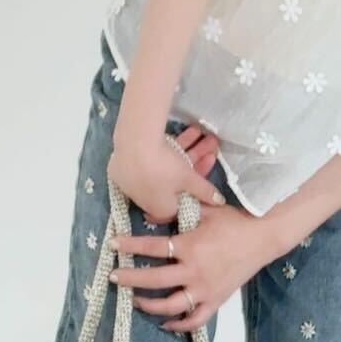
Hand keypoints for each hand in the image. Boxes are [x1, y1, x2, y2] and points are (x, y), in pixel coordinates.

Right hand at [107, 125, 224, 227]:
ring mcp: (131, 184)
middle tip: (208, 144)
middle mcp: (144, 200)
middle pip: (173, 183)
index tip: (202, 175)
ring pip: (162, 168)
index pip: (180, 205)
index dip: (193, 190)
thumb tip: (220, 202)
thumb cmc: (165, 169)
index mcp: (161, 209)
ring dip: (184, 150)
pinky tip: (181, 133)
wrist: (134, 145)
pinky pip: (147, 161)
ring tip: (198, 132)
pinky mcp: (121, 169)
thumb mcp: (189, 179)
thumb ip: (205, 192)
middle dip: (194, 162)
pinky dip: (165, 148)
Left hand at [107, 202, 274, 332]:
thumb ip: (178, 211)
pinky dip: (179, 325)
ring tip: (135, 301)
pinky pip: (195, 320)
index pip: (151, 247)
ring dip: (149, 305)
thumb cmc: (234, 221)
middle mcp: (194, 271)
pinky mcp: (216, 300)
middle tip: (113, 277)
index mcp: (190, 247)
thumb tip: (149, 214)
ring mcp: (205, 290)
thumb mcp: (206, 210)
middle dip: (129, 279)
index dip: (129, 245)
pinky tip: (165, 323)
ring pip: (170, 305)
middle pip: (154, 280)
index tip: (113, 244)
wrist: (264, 237)